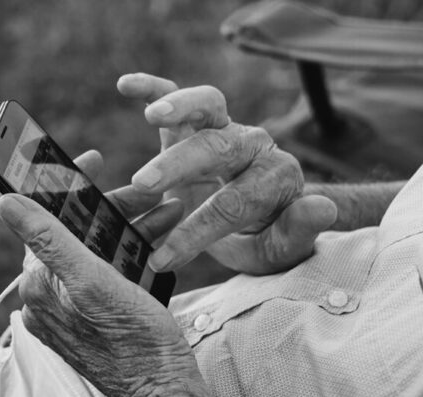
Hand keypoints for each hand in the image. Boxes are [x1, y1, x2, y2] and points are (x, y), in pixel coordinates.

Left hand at [0, 151, 213, 396]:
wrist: (163, 387)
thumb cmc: (135, 340)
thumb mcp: (92, 281)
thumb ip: (49, 240)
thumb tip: (5, 202)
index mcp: (41, 282)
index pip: (46, 218)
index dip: (67, 184)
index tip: (91, 159)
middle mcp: (50, 293)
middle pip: (77, 232)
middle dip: (114, 207)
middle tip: (148, 195)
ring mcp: (72, 304)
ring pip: (96, 248)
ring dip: (128, 226)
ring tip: (164, 213)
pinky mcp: (93, 313)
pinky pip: (106, 269)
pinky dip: (130, 250)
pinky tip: (155, 239)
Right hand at [118, 73, 336, 274]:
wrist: (258, 214)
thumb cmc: (264, 236)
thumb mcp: (282, 249)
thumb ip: (300, 230)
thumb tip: (322, 207)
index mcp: (276, 177)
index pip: (234, 201)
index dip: (197, 231)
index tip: (163, 258)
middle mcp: (253, 144)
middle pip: (218, 148)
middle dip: (181, 165)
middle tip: (146, 184)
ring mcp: (225, 127)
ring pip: (207, 105)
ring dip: (180, 106)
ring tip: (153, 115)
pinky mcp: (198, 121)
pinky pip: (178, 93)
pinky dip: (154, 87)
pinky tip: (127, 85)